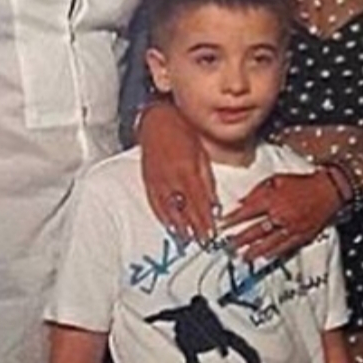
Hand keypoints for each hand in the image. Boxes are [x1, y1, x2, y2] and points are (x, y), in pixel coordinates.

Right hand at [138, 101, 217, 244]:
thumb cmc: (182, 131)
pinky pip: (155, 202)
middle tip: (202, 242)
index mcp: (187, 170)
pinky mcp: (148, 180)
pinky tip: (169, 225)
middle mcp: (172, 178)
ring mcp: (158, 180)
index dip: (206, 220)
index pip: (199, 202)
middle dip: (194, 228)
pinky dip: (162, 216)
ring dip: (178, 226)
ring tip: (186, 240)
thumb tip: (214, 202)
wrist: (157, 119)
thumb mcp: (202, 153)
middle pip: (185, 209)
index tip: (212, 233)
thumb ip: (207, 180)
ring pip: (169, 209)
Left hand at [221, 171, 342, 261]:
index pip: (247, 212)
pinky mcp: (301, 235)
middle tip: (229, 247)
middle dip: (240, 240)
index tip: (224, 225)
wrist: (328, 190)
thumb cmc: (303, 183)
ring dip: (254, 251)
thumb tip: (242, 201)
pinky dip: (273, 253)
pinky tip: (265, 257)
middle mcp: (280, 214)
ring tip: (244, 257)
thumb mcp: (277, 179)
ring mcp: (291, 227)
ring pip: (268, 242)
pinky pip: (285, 247)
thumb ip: (257, 190)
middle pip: (255, 230)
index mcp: (273, 199)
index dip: (233, 219)